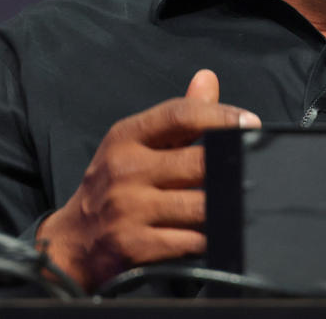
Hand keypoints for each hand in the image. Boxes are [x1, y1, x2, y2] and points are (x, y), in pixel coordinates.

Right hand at [35, 69, 259, 291]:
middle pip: (199, 162)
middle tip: (253, 173)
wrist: (73, 242)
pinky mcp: (133, 246)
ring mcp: (127, 209)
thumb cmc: (113, 186)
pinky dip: (209, 239)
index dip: (222, 116)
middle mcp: (124, 170)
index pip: (180, 115)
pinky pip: (190, 241)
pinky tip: (213, 234)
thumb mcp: (136, 144)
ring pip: (201, 205)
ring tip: (235, 204)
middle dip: (231, 170)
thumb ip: (178, 116)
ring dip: (224, 207)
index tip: (250, 123)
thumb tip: (208, 79)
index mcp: (126, 137)